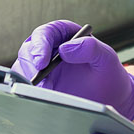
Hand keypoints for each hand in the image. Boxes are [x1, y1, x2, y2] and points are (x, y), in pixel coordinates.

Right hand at [12, 20, 133, 119]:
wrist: (110, 98)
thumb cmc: (108, 73)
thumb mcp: (107, 58)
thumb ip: (90, 48)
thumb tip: (65, 48)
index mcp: (64, 35)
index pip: (45, 33)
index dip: (40, 45)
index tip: (42, 61)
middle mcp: (49, 49)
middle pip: (28, 51)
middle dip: (30, 65)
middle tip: (38, 81)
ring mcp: (42, 68)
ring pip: (23, 70)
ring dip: (28, 81)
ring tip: (42, 92)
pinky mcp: (39, 86)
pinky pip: (26, 88)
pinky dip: (28, 94)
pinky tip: (39, 100)